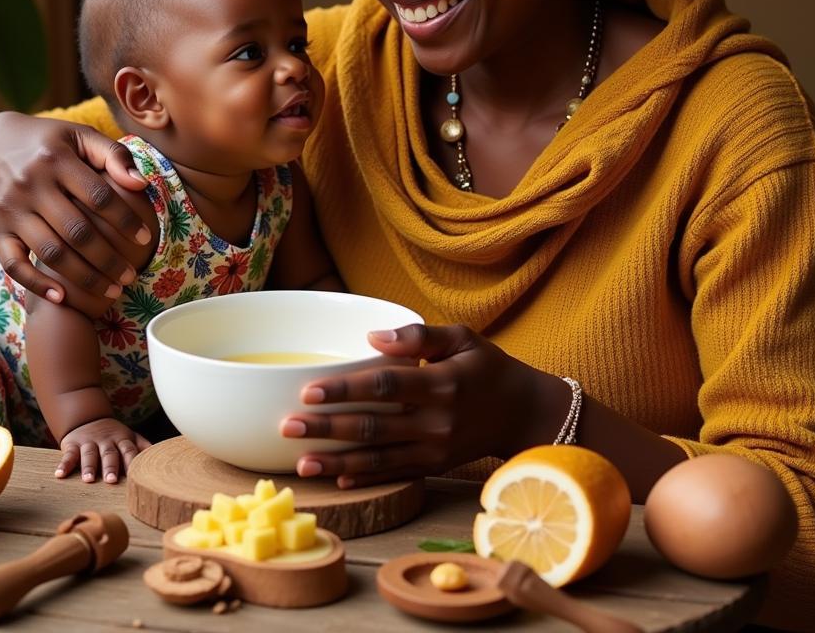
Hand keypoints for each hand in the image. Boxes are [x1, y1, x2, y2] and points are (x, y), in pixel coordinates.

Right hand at [0, 112, 151, 302]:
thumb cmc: (48, 141)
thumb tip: (141, 184)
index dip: (125, 220)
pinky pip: (14, 265)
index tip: (145, 238)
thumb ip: (114, 155)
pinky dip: (36, 284)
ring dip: (84, 277)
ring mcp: (10, 210)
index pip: (99, 196)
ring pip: (52, 253)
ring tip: (111, 291)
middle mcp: (30, 186)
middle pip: (78, 232)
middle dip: (109, 259)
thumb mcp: (80, 135)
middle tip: (131, 276)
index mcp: (56, 160)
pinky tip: (62, 297)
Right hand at [55, 418, 150, 483]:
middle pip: (109, 454)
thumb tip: (163, 456)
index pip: (129, 450)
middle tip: (111, 480)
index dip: (132, 461)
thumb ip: (143, 447)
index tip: (135, 475)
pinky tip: (59, 475)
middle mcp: (106, 441)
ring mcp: (89, 442)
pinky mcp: (73, 444)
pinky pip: (68, 455)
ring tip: (88, 480)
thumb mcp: (129, 437)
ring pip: (89, 454)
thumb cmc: (113, 435)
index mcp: (122, 439)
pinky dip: (64, 464)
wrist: (87, 417)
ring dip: (88, 467)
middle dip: (110, 467)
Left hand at [280, 324, 545, 487]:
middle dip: (327, 428)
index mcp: (440, 383)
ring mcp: (436, 448)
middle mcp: (436, 420)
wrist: (525, 413)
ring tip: (301, 463)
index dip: (345, 389)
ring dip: (337, 461)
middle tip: (289, 427)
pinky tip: (337, 479)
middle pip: (373, 426)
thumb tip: (372, 336)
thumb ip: (418, 336)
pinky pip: (395, 474)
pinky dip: (365, 478)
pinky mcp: (436, 466)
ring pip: (379, 457)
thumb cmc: (488, 367)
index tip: (309, 391)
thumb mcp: (462, 337)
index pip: (384, 385)